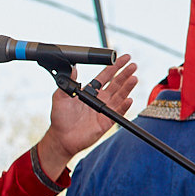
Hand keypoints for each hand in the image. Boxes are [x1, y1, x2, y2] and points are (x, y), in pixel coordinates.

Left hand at [35, 54, 137, 177]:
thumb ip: (68, 82)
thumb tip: (72, 67)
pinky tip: (129, 99)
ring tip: (134, 78)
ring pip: (119, 96)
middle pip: (116, 84)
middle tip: (133, 65)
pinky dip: (124, 106)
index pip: (105, 76)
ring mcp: (104, 110)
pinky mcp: (106, 122)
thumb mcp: (60, 97)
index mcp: (90, 91)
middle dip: (125, 74)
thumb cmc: (60, 118)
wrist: (61, 138)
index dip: (114, 66)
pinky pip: (118, 113)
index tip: (122, 58)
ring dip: (127, 87)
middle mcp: (100, 99)